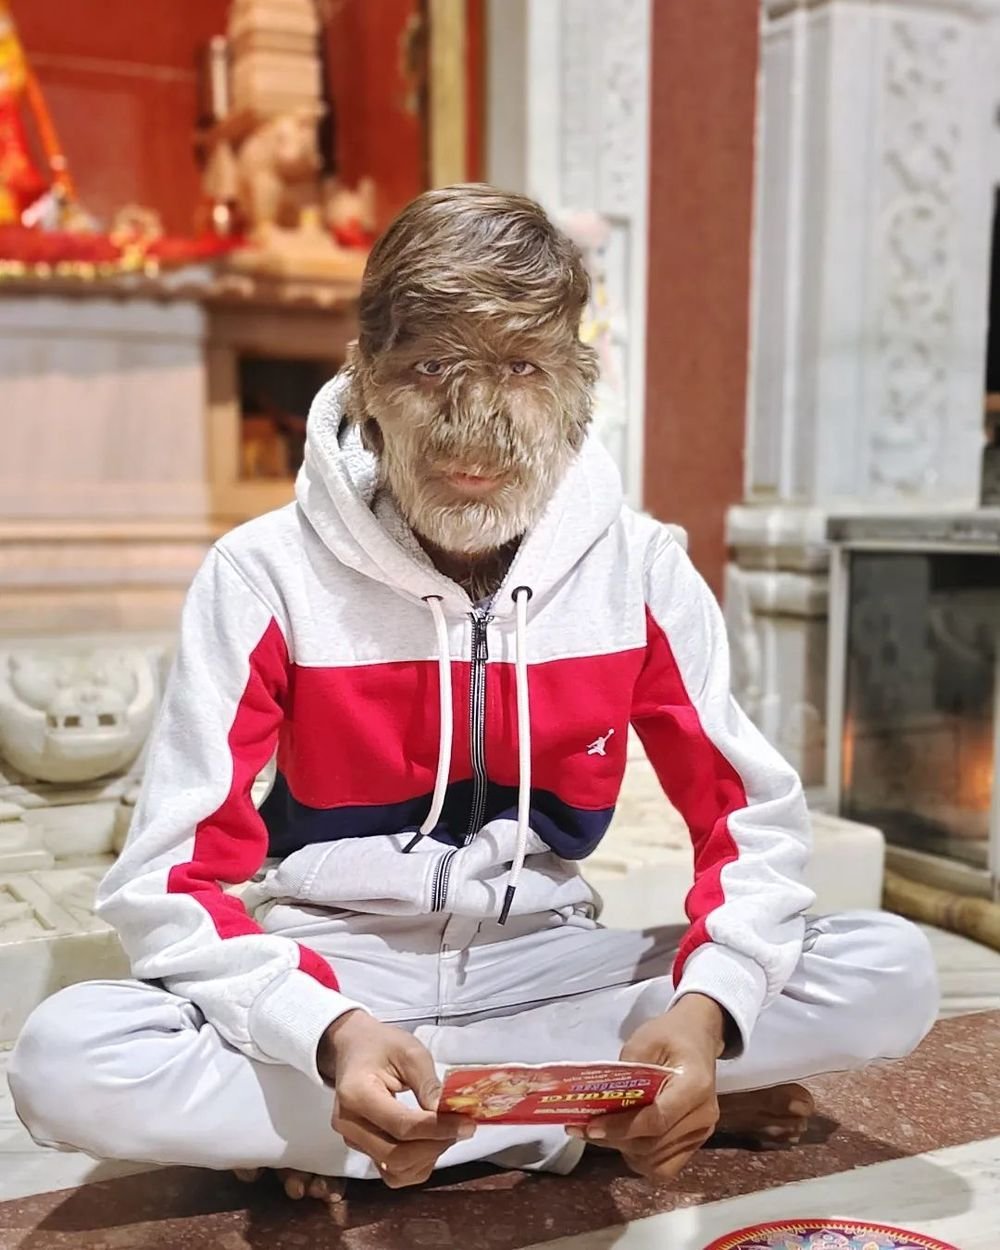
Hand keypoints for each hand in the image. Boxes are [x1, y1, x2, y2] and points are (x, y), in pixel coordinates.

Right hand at [319, 1010, 475, 1187]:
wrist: (355, 1049)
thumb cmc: (382, 1045)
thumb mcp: (409, 1050)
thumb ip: (427, 1083)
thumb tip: (447, 1114)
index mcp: (356, 1093)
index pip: (400, 1125)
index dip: (437, 1129)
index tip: (466, 1123)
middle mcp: (349, 1124)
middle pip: (396, 1154)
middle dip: (435, 1145)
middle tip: (462, 1127)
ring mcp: (353, 1141)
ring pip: (395, 1169)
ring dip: (428, 1157)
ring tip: (446, 1132)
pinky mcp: (363, 1150)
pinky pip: (393, 1172)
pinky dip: (417, 1164)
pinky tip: (430, 1142)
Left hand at [571, 994, 725, 1181]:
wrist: (697, 1037)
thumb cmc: (669, 1035)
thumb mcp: (644, 1040)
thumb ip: (626, 1071)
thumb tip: (599, 1102)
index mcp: (695, 1085)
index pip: (657, 1119)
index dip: (622, 1127)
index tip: (591, 1126)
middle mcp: (703, 1116)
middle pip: (653, 1144)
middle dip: (614, 1139)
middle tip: (582, 1128)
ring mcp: (700, 1134)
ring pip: (656, 1162)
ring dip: (624, 1150)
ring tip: (600, 1131)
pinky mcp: (694, 1143)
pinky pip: (664, 1166)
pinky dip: (640, 1158)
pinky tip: (623, 1138)